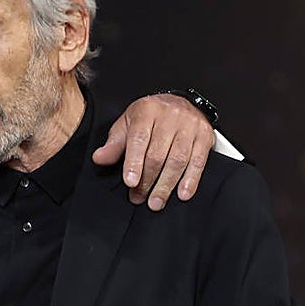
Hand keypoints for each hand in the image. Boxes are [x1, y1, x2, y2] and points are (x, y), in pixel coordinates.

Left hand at [91, 93, 214, 210]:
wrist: (180, 103)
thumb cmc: (150, 117)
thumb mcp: (127, 124)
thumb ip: (114, 143)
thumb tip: (100, 158)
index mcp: (147, 111)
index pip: (139, 139)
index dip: (134, 163)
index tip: (130, 182)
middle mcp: (170, 116)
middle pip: (158, 154)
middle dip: (147, 180)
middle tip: (139, 198)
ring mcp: (190, 126)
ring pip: (178, 160)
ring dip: (166, 185)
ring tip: (156, 202)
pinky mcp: (205, 136)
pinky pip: (198, 161)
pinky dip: (191, 180)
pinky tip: (182, 194)